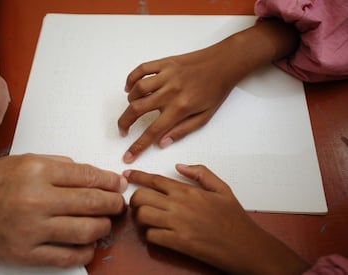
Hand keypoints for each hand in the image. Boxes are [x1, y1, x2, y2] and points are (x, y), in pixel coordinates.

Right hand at [0, 154, 126, 266]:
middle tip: (119, 204)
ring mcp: (31, 230)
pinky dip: (85, 252)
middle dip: (114, 204)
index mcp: (37, 172)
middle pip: (92, 203)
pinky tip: (89, 244)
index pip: (88, 176)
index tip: (118, 184)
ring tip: (105, 222)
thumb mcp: (25, 161)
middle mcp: (36, 200)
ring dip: (104, 227)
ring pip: (86, 231)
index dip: (109, 181)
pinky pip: (67, 257)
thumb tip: (93, 176)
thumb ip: (61, 166)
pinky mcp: (25, 254)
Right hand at [118, 46, 235, 163]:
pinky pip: (141, 69)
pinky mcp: (165, 63)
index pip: (153, 131)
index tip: (128, 156)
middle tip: (123, 130)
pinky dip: (131, 79)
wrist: (224, 63)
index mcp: (181, 108)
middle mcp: (170, 91)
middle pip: (137, 109)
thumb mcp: (205, 117)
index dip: (137, 146)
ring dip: (130, 101)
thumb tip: (162, 143)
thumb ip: (182, 130)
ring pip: (137, 89)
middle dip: (124, 123)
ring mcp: (166, 75)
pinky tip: (129, 88)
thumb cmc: (216, 91)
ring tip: (132, 107)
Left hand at [126, 164, 308, 273]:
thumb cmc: (234, 219)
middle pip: (141, 196)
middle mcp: (180, 205)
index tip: (128, 175)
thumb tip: (179, 166)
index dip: (137, 176)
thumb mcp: (222, 188)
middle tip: (138, 204)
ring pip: (142, 215)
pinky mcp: (178, 243)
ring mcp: (178, 224)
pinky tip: (157, 234)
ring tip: (147, 220)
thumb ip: (200, 173)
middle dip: (134, 199)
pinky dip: (150, 235)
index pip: (154, 180)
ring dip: (140, 218)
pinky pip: (151, 236)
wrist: (246, 246)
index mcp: (188, 191)